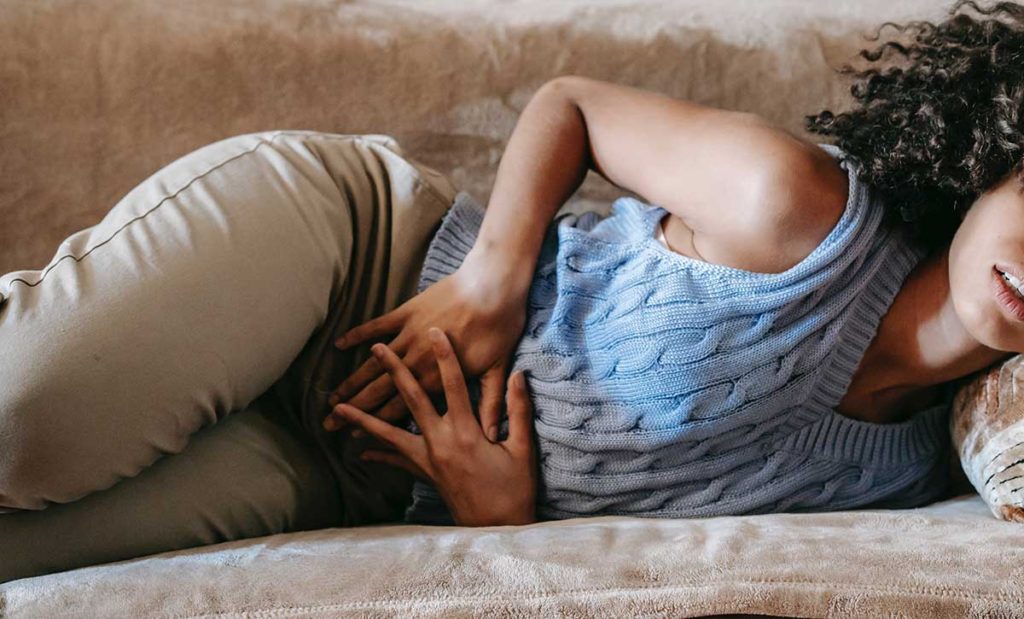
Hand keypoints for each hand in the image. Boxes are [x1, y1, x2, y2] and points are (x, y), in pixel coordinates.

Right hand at [325, 250, 530, 440]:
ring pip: (374, 364)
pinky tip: (339, 345)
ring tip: (331, 396)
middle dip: (353, 409)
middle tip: (328, 424)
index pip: (400, 408)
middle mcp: (417, 361)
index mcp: (438, 379)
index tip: (355, 436)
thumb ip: (488, 405)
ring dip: (351, 380)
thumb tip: (491, 437)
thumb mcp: (497, 369)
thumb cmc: (500, 326)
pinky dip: (358, 335)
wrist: (493, 284)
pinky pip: (376, 325)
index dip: (376, 423)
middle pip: (378, 390)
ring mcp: (409, 335)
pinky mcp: (407, 313)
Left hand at [333, 327, 537, 526]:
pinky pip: (396, 462)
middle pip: (412, 400)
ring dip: (363, 418)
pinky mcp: (425, 475)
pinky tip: (359, 452)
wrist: (497, 529)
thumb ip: (516, 409)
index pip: (454, 384)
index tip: (435, 332)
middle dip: (394, 373)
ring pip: (389, 434)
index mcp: (466, 432)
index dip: (445, 356)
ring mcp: (428, 460)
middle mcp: (441, 442)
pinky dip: (378, 456)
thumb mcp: (522, 448)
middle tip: (378, 351)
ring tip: (338, 407)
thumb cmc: (514, 489)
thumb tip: (518, 375)